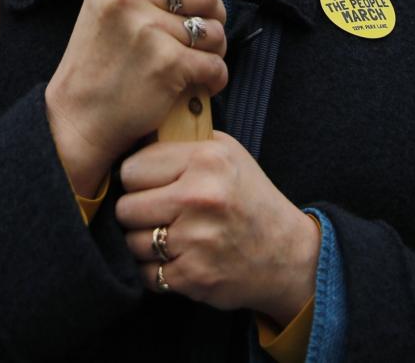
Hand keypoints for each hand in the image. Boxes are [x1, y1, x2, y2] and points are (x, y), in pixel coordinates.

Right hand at [43, 0, 237, 197]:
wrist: (77, 117)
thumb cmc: (103, 58)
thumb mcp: (118, 4)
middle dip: (210, 17)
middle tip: (187, 39)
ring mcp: (146, 28)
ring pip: (216, 29)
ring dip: (212, 50)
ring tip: (184, 62)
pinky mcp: (166, 64)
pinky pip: (216, 64)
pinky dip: (213, 79)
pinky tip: (192, 86)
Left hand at [115, 134, 320, 326]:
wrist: (287, 254)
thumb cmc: (250, 199)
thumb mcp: (227, 153)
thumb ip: (182, 142)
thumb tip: (132, 137)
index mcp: (206, 159)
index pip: (131, 169)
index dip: (137, 179)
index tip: (149, 185)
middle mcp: (200, 197)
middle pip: (126, 208)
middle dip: (137, 212)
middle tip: (158, 213)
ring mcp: (196, 240)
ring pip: (132, 242)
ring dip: (145, 243)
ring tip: (170, 235)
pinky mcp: (194, 276)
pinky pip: (146, 273)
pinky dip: (157, 269)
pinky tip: (179, 257)